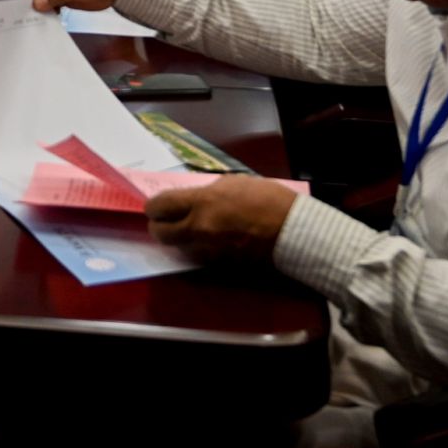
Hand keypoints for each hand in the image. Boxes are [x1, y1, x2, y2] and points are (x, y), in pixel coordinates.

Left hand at [145, 175, 297, 263]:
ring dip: (177, 238)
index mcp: (202, 203)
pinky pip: (197, 255)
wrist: (293, 232)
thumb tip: (190, 200)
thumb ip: (206, 193)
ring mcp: (208, 250)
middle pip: (159, 233)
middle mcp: (199, 229)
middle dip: (159, 225)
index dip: (154, 206)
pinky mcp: (220, 264)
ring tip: (189, 228)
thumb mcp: (232, 183)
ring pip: (177, 247)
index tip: (157, 205)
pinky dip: (196, 247)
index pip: (159, 206)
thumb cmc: (266, 199)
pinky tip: (207, 238)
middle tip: (167, 219)